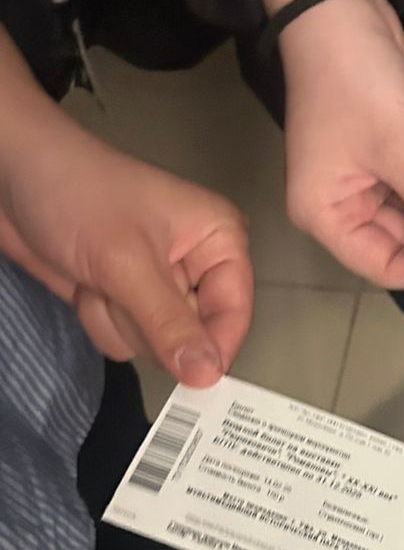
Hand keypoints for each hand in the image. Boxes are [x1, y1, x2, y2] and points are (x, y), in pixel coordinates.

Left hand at [0, 32, 249, 384]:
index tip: (190, 376)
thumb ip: (169, 323)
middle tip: (120, 286)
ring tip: (98, 276)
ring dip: (117, 320)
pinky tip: (86, 284)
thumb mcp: (128, 262)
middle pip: (194, 336)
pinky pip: (124, 340)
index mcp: (218, 241)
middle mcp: (195, 265)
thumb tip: (207, 374)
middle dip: (148, 322)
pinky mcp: (123, 297)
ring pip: (156, 345)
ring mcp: (156, 284)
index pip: (235, 314)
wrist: (11, 173)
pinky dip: (98, 320)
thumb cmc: (75, 192)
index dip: (214, 348)